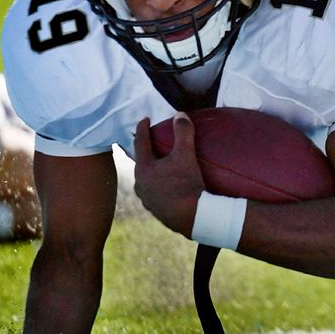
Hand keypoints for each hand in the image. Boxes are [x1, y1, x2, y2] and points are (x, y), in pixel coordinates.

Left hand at [132, 114, 205, 236]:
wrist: (194, 218)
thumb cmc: (186, 185)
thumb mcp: (186, 156)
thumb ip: (183, 133)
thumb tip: (180, 115)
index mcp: (143, 169)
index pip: (140, 143)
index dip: (142, 129)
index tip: (144, 120)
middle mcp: (140, 185)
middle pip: (142, 163)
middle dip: (147, 152)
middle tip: (154, 143)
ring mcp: (147, 200)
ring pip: (147, 180)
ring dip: (153, 171)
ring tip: (163, 166)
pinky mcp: (156, 211)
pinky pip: (155, 193)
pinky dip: (160, 186)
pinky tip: (168, 186)